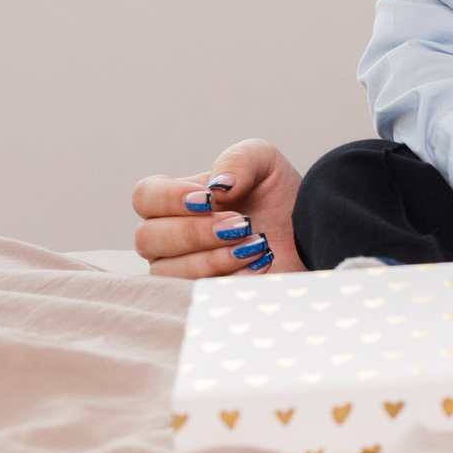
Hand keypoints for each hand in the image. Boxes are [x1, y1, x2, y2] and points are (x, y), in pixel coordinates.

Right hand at [130, 139, 303, 277]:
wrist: (307, 233)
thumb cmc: (277, 197)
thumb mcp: (264, 162)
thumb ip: (238, 160)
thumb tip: (217, 185)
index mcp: (173, 199)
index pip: (144, 196)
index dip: (169, 198)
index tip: (210, 199)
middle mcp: (166, 235)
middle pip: (148, 238)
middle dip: (196, 232)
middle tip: (241, 223)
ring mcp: (179, 268)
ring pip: (166, 271)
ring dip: (214, 258)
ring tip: (257, 243)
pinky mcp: (201, 293)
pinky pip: (196, 292)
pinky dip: (231, 277)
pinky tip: (260, 263)